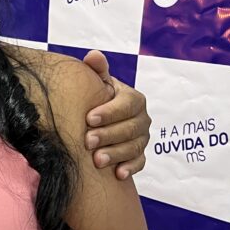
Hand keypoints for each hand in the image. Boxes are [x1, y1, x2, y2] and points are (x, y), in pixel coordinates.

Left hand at [82, 50, 150, 179]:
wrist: (100, 120)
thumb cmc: (97, 99)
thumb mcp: (98, 84)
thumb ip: (98, 71)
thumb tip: (93, 56)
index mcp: (133, 99)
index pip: (127, 104)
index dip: (110, 112)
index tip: (89, 118)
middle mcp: (141, 119)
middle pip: (131, 128)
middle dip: (109, 135)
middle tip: (88, 141)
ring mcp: (142, 138)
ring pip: (134, 147)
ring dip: (116, 154)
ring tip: (96, 160)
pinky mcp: (139, 155)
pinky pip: (140, 163)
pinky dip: (130, 168)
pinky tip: (117, 174)